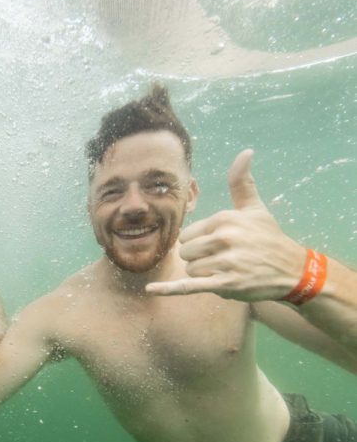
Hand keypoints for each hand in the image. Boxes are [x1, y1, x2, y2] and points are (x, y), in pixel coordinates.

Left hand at [146, 150, 306, 301]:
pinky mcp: (226, 283)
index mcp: (225, 219)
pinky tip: (151, 289)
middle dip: (199, 259)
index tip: (218, 246)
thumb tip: (245, 151)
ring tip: (227, 271)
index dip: (198, 243)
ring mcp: (226, 262)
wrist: (291, 270)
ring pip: (191, 270)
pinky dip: (169, 289)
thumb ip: (242, 182)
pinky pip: (190, 286)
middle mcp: (225, 238)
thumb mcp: (255, 208)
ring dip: (204, 275)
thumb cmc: (268, 237)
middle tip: (222, 260)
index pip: (187, 235)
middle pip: (186, 253)